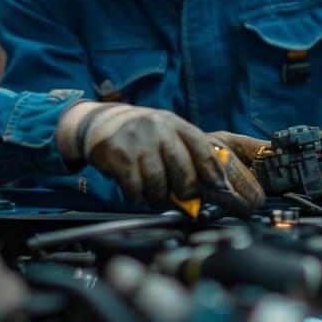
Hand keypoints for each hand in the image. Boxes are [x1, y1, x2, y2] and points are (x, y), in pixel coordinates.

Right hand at [56, 102, 259, 210]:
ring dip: (158, 198)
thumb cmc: (141, 135)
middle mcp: (158, 129)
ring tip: (155, 197)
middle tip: (184, 199)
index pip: (202, 148)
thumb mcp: (165, 132)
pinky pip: (135, 188)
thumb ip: (186, 152)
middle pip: (183, 171)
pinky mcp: (118, 155)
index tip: (222, 190)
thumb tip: (214, 187)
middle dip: (186, 192)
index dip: (214, 173)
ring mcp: (138, 141)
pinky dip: (137, 197)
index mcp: (174, 124)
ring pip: (159, 184)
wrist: (99, 123)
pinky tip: (136, 193)